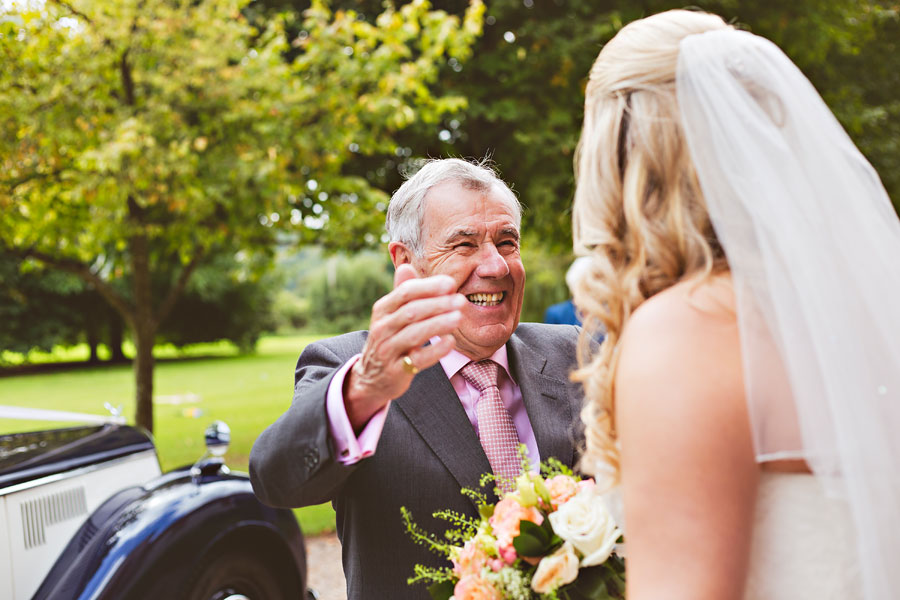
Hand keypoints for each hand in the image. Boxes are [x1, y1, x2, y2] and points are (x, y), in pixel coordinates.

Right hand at [344, 263, 464, 429]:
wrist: (372, 377)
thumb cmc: (389, 339)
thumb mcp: (391, 315)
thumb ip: (402, 293)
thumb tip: (406, 266)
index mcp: (382, 310)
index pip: (405, 292)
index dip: (428, 287)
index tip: (451, 283)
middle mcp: (382, 328)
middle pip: (411, 312)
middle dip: (438, 304)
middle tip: (460, 300)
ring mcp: (387, 350)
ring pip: (414, 334)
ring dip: (439, 324)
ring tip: (458, 317)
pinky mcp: (396, 370)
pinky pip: (418, 359)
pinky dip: (436, 350)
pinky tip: (451, 341)